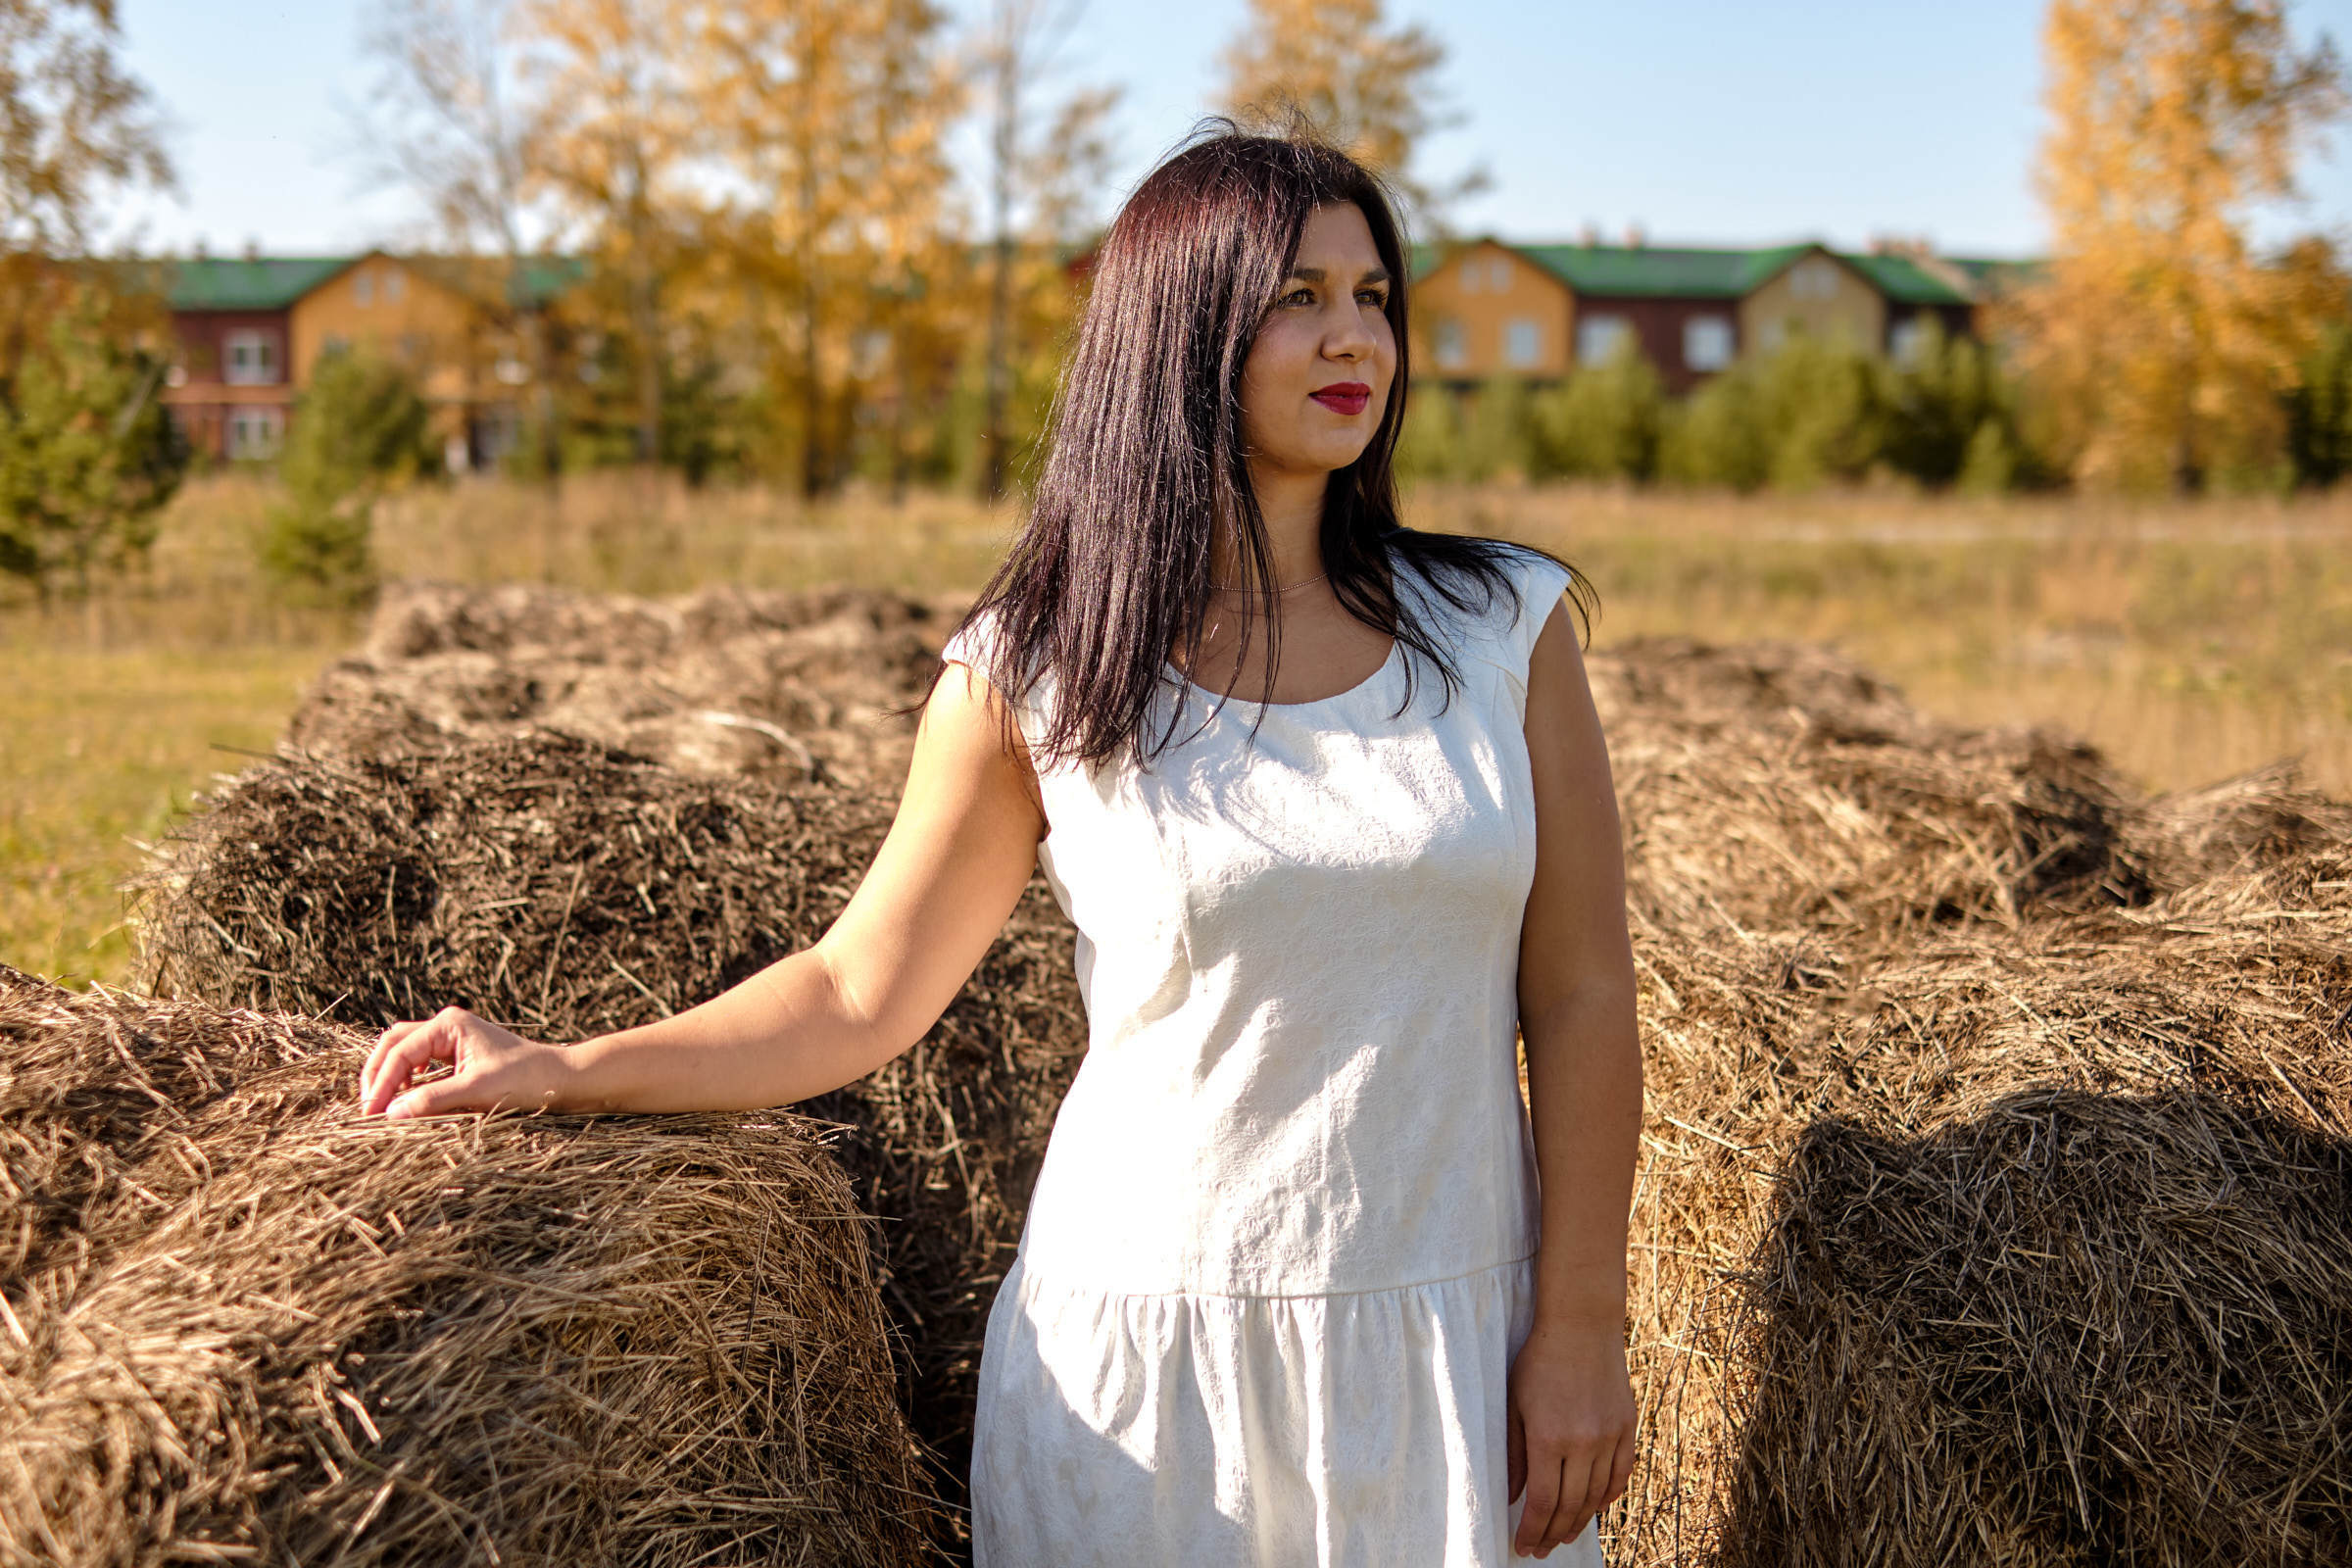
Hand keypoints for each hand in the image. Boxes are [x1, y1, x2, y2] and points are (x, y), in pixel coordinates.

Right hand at [357, 1006, 569, 1118]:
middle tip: (368, 1108)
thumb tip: (391, 1113)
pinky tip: (405, 1096)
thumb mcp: (475, 1091)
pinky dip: (406, 1077)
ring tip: (382, 1105)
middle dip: (377, 1074)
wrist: (560, 1078)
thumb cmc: (524, 1079)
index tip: (370, 1113)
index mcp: (449, 1024)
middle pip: (394, 1043)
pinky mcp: (458, 1053)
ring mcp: (452, 1037)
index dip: (380, 1083)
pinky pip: (420, 1061)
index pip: (399, 1052)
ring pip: (404, 1050)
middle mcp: (446, 1025)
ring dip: (389, 1075)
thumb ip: (432, 1100)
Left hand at [1507, 1317, 1636, 1557]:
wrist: (1582, 1325)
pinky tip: (1595, 1508)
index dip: (1532, 1530)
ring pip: (1596, 1496)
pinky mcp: (1628, 1427)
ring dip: (1579, 1522)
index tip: (1523, 1547)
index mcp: (1548, 1438)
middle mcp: (1582, 1443)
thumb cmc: (1539, 1361)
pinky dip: (1608, 1496)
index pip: (1541, 1502)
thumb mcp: (1515, 1404)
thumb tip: (1512, 1497)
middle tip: (1542, 1549)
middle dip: (1553, 1534)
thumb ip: (1514, 1454)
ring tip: (1564, 1535)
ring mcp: (1609, 1436)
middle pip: (1569, 1506)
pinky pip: (1620, 1474)